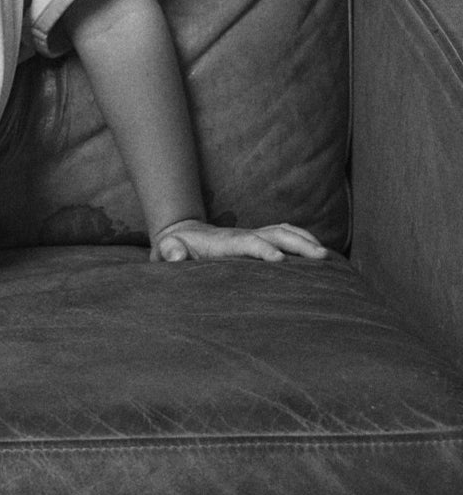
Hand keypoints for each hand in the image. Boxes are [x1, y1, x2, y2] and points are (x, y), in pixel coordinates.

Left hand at [151, 220, 330, 265]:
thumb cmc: (174, 247)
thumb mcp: (165, 250)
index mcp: (223, 242)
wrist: (182, 234)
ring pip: (285, 232)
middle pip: (276, 234)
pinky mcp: (259, 239)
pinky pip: (286, 235)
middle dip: (299, 244)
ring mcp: (253, 235)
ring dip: (307, 240)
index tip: (280, 261)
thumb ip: (169, 252)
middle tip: (321, 257)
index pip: (247, 243)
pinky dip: (304, 239)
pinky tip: (320, 253)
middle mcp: (243, 235)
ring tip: (328, 257)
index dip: (262, 250)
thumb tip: (177, 255)